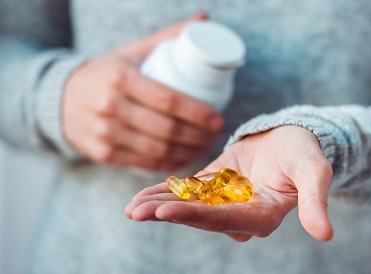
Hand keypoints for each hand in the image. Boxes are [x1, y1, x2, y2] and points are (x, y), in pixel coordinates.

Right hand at [63, 12, 223, 170]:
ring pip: (158, 151)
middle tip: (215, 134)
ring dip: (188, 152)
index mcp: (120, 78)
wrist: (63, 98)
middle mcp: (109, 106)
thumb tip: (204, 20)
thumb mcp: (133, 51)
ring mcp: (104, 133)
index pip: (168, 100)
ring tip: (205, 146)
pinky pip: (145, 164)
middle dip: (198, 136)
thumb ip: (168, 36)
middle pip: (166, 129)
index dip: (198, 113)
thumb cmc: (108, 72)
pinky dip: (170, 164)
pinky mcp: (103, 153)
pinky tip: (185, 157)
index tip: (218, 119)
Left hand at [125, 126, 333, 241]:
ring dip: (159, 206)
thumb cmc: (304, 151)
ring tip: (131, 207)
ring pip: (188, 207)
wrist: (292, 136)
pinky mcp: (215, 186)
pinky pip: (188, 193)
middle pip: (199, 217)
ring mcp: (225, 201)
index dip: (196, 217)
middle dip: (167, 214)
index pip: (224, 220)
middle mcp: (240, 215)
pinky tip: (141, 196)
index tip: (166, 213)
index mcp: (262, 216)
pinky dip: (166, 194)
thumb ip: (315, 200)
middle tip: (135, 212)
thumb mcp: (314, 171)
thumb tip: (325, 234)